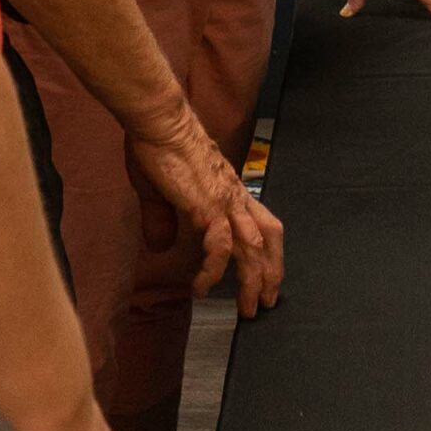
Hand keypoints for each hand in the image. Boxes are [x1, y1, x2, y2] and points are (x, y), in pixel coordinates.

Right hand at [125, 110, 285, 314]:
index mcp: (230, 192)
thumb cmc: (160, 146)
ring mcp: (224, 202)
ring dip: (253, 280)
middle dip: (271, 273)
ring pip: (252, 248)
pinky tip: (203, 287)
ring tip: (249, 308)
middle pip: (268, 239)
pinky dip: (214, 271)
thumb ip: (163, 220)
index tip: (267, 275)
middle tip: (268, 302)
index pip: (264, 224)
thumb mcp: (160, 191)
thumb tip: (160, 246)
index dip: (270, 252)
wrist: (159, 122)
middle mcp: (235, 198)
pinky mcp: (207, 207)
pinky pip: (220, 247)